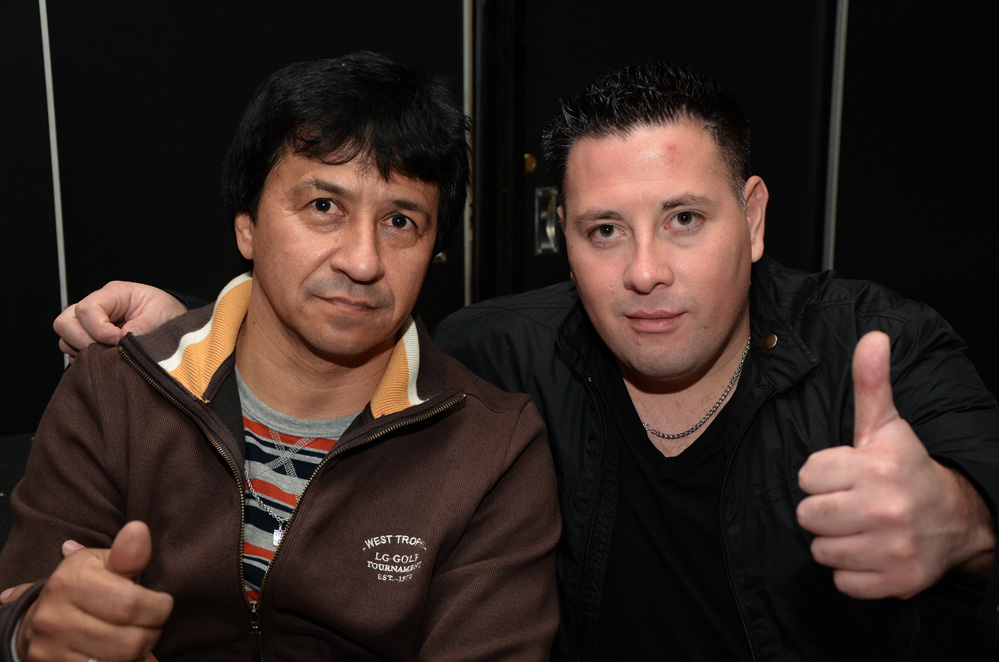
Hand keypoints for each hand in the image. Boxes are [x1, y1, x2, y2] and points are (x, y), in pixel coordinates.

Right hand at [17, 521, 172, 660]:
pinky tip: (121, 653)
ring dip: (139, 652)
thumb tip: (138, 530)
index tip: (162, 603)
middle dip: (152, 633)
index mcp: (69, 582)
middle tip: (152, 623)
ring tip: (138, 636)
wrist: (40, 618)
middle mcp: (53, 617)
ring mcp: (49, 649)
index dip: (159, 608)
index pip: (131, 605)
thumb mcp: (103, 563)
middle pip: (128, 641)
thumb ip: (127, 554)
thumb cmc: (85, 585)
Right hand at [53, 282, 186, 360]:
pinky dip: (87, 359)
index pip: (87, 309)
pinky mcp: (89, 340)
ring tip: (110, 355)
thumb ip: (142, 326)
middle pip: (65, 323)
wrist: (171, 320)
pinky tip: (107, 360)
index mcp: (112, 294)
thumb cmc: (165, 312)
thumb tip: (124, 340)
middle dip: (84, 341)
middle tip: (108, 351)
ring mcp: (88, 324)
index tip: (118, 340)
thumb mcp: (160, 314)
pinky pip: (74, 353)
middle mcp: (95, 307)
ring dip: (85, 351)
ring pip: (66, 339)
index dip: (99, 329)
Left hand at [797, 331, 994, 598]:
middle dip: (823, 509)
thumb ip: (871, 383)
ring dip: (834, 541)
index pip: (806, 476)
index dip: (821, 475)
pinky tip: (870, 551)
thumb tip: (873, 336)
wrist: (956, 520)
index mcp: (875, 468)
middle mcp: (884, 509)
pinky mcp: (896, 582)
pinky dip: (851, 572)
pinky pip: (842, 581)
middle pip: (807, 516)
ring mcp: (891, 549)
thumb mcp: (886, 425)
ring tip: (859, 527)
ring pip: (820, 551)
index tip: (845, 474)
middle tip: (849, 503)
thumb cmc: (906, 468)